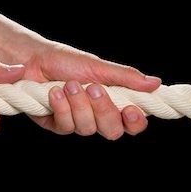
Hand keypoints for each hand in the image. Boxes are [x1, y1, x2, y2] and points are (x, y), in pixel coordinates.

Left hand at [16, 42, 160, 139]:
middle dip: (103, 110)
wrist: (35, 60)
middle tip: (93, 88)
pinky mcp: (58, 125)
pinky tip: (54, 92)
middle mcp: (97, 115)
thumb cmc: (68, 61)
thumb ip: (126, 78)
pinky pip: (66, 126)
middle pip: (113, 131)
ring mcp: (78, 122)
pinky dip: (62, 107)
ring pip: (88, 129)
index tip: (130, 109)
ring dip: (79, 104)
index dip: (135, 122)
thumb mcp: (99, 67)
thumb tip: (156, 83)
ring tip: (69, 84)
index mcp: (113, 101)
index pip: (132, 123)